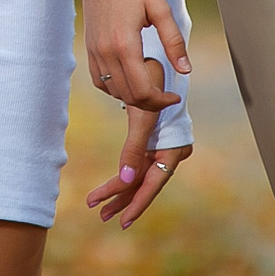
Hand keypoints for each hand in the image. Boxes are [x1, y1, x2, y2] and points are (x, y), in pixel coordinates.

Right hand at [77, 0, 190, 115]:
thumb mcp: (160, 7)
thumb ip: (173, 41)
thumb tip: (185, 70)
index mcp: (125, 44)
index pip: (142, 90)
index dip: (161, 101)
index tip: (174, 96)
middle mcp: (105, 50)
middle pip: (128, 95)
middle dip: (150, 102)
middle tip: (165, 93)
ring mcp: (94, 48)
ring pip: (112, 90)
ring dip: (132, 95)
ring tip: (149, 81)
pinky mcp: (89, 45)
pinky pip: (98, 78)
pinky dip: (114, 86)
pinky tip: (128, 78)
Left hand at [83, 52, 191, 228]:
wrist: (157, 60)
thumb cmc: (154, 83)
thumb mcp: (143, 115)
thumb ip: (135, 148)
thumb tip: (125, 179)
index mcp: (174, 148)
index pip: (151, 181)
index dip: (134, 200)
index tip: (117, 215)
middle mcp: (171, 152)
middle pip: (145, 183)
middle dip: (123, 200)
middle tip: (101, 216)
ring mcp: (162, 148)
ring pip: (140, 176)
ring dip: (121, 193)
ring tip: (100, 209)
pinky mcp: (153, 142)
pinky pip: (138, 165)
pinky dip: (124, 176)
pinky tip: (112, 188)